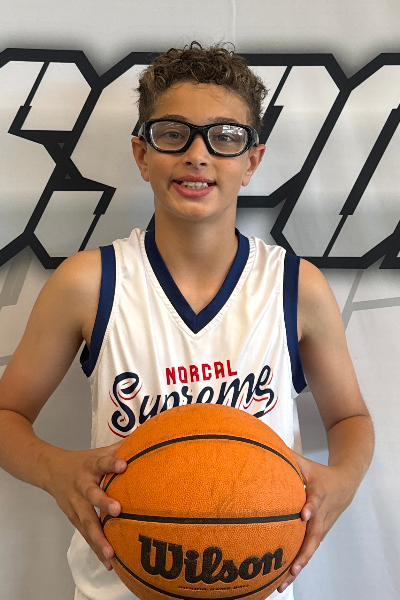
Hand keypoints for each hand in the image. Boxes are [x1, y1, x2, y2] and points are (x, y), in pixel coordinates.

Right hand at [44, 442, 126, 569]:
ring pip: (87, 522)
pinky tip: (109, 563)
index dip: (112, 462)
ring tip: (112, 553)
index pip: (102, 461)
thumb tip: (146, 437)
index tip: (123, 464)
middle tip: (118, 510)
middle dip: (104, 503)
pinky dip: (96, 549)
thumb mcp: (99, 452)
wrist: (51, 470)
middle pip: (92, 494)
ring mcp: (76, 504)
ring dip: (99, 538)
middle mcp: (82, 485)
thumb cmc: (85, 461)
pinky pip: (86, 535)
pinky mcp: (73, 519)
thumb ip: (120, 448)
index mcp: (91, 465)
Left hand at [277, 453, 354, 592]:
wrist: (344, 485)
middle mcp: (321, 515)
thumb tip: (264, 447)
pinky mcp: (318, 536)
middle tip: (292, 567)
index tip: (303, 514)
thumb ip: (287, 457)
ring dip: (299, 566)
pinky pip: (308, 552)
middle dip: (303, 552)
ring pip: (311, 549)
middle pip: (314, 536)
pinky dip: (298, 566)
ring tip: (283, 583)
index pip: (315, 500)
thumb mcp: (305, 463)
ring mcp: (321, 529)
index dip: (310, 507)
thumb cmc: (319, 473)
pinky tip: (283, 582)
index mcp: (319, 494)